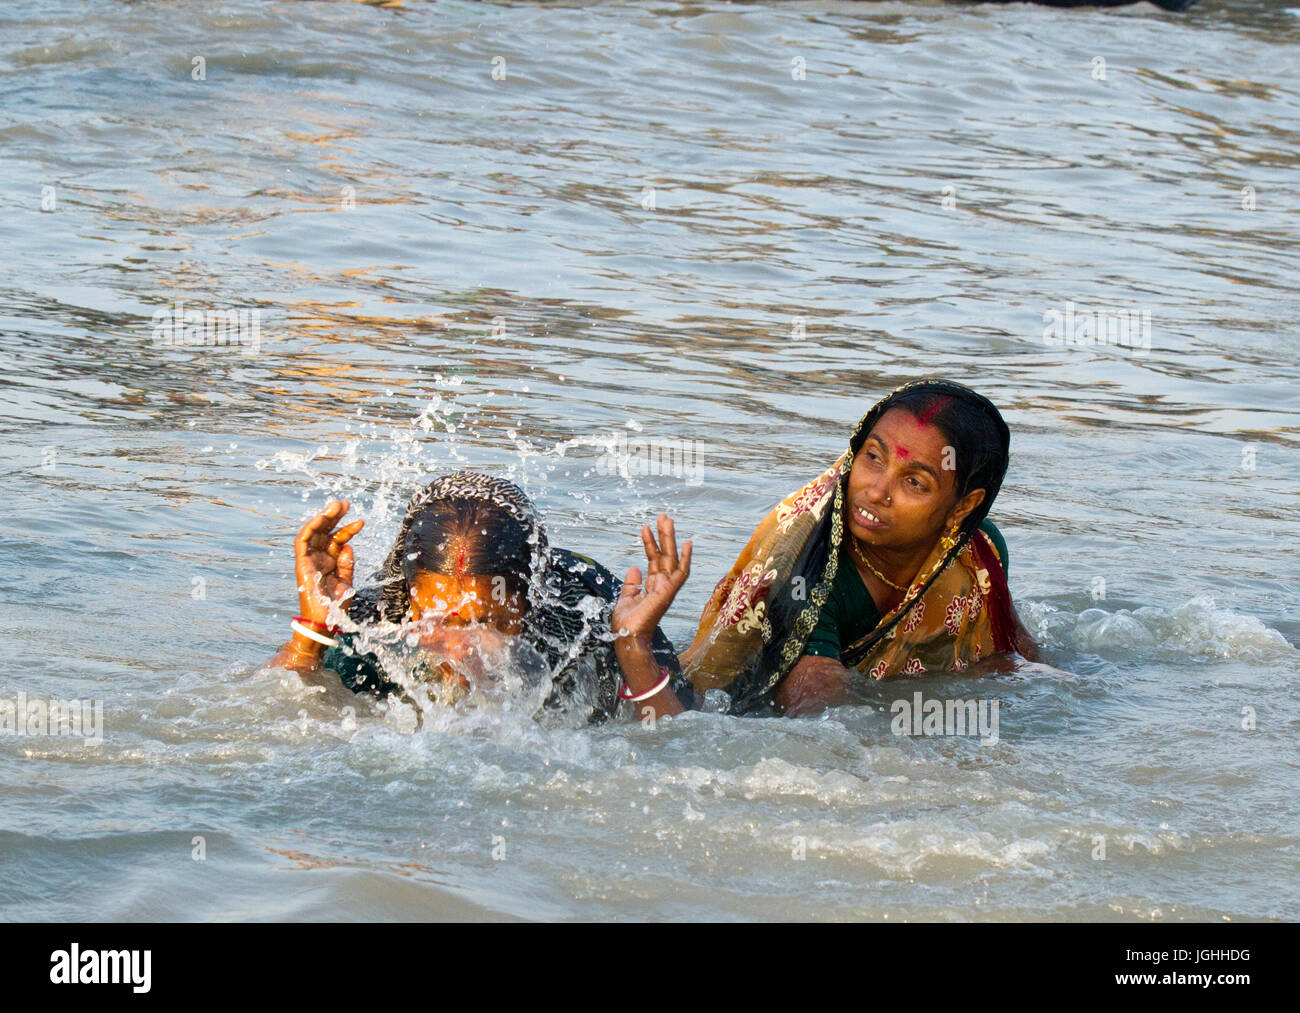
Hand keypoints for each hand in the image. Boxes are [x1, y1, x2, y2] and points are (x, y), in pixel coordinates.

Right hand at [294, 500, 364, 625]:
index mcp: (329, 562)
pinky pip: (301, 542)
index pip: (337, 540)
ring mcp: (308, 560)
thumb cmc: (335, 607)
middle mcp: (318, 558)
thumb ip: (347, 564)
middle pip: (325, 532)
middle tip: (345, 503)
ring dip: (323, 517)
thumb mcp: (346, 583)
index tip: (361, 521)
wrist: (325, 623)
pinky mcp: (301, 564)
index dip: (348, 529)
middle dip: (335, 516)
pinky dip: (310, 528)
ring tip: (336, 505)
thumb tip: (349, 546)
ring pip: (313, 532)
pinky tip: (320, 518)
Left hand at [611, 514, 691, 646]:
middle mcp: (662, 585)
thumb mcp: (626, 597)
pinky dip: (685, 558)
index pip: (653, 560)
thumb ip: (632, 583)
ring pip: (671, 558)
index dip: (650, 543)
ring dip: (670, 539)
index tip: (646, 527)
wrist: (628, 636)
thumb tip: (634, 568)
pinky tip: (687, 543)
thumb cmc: (626, 623)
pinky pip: (681, 573)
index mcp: (652, 586)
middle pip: (665, 555)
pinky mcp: (668, 592)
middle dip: (663, 535)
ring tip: (666, 519)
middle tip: (663, 516)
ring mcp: (667, 588)